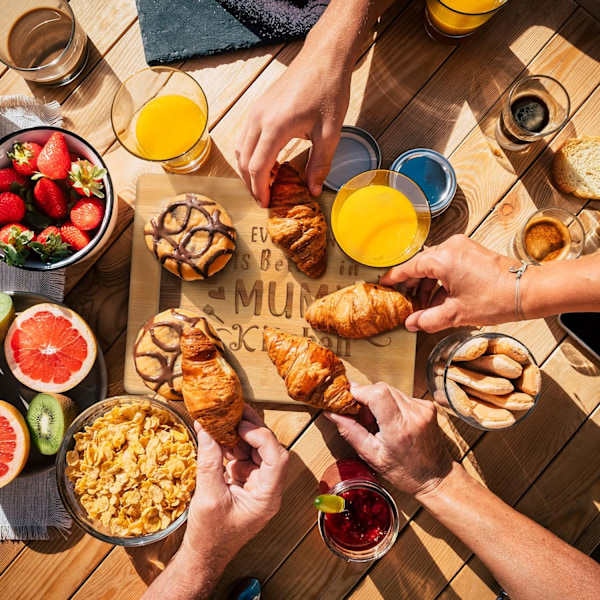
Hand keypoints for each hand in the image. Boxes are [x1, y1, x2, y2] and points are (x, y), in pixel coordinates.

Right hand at [180, 405, 288, 566]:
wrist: (203, 555)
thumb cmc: (210, 536)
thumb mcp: (208, 497)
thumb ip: (209, 462)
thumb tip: (207, 431)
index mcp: (267, 497)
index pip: (277, 459)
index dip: (262, 438)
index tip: (242, 426)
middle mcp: (267, 488)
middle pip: (269, 449)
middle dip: (252, 429)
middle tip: (234, 412)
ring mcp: (256, 484)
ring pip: (256, 450)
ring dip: (239, 435)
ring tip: (222, 422)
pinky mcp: (244, 481)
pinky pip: (242, 456)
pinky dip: (230, 445)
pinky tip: (216, 438)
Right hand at [236, 43, 350, 206]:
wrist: (323, 58)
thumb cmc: (328, 91)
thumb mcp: (330, 133)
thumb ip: (319, 164)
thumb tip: (314, 190)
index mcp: (275, 127)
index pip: (258, 167)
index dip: (260, 189)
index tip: (266, 204)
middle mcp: (259, 119)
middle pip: (244, 161)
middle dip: (252, 184)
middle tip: (264, 200)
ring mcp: (255, 111)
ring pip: (241, 149)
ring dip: (249, 169)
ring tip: (266, 184)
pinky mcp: (258, 107)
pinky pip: (246, 137)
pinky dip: (251, 154)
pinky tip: (268, 162)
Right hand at [326, 383, 452, 498]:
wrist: (436, 477)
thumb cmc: (406, 472)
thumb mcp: (372, 456)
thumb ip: (350, 431)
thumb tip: (333, 414)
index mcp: (399, 428)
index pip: (378, 392)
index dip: (360, 391)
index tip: (350, 399)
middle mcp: (414, 414)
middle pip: (382, 387)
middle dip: (367, 398)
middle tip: (366, 418)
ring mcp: (423, 408)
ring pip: (391, 389)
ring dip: (379, 401)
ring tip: (380, 422)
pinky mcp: (427, 405)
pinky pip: (401, 395)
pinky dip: (392, 404)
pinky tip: (393, 421)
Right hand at [380, 235, 517, 331]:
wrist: (527, 291)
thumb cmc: (496, 298)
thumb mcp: (456, 313)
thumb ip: (428, 319)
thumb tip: (412, 324)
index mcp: (442, 258)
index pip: (409, 267)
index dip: (395, 278)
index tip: (384, 285)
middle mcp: (451, 247)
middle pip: (421, 265)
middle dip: (413, 286)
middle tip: (406, 303)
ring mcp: (463, 247)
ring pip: (434, 265)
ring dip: (427, 285)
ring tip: (425, 306)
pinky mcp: (472, 252)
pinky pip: (448, 264)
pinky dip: (441, 280)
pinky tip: (441, 299)